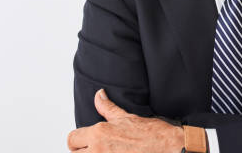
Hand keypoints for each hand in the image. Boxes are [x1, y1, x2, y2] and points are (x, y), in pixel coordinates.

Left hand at [67, 88, 184, 151]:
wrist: (169, 148)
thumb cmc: (151, 134)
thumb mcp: (126, 117)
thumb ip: (107, 108)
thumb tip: (98, 95)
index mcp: (99, 133)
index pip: (72, 139)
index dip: (78, 140)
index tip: (86, 142)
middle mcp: (98, 150)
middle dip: (84, 151)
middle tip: (98, 148)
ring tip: (108, 151)